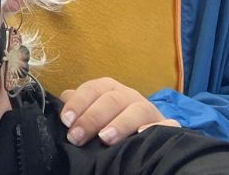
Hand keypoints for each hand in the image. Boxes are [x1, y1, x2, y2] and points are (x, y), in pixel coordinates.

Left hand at [59, 77, 179, 145]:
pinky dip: (157, 128)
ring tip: (105, 138)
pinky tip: (143, 135)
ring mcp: (148, 109)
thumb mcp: (92, 110)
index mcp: (109, 89)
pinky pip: (166, 125)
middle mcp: (129, 95)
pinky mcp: (166, 125)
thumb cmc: (110, 120)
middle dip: (92, 118)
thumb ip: (78, 105)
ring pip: (137, 110)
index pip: (92, 89)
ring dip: (121, 123)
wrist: (144, 129)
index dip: (78, 104)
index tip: (66, 121)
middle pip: (112, 100)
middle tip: (77, 137)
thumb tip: (62, 99)